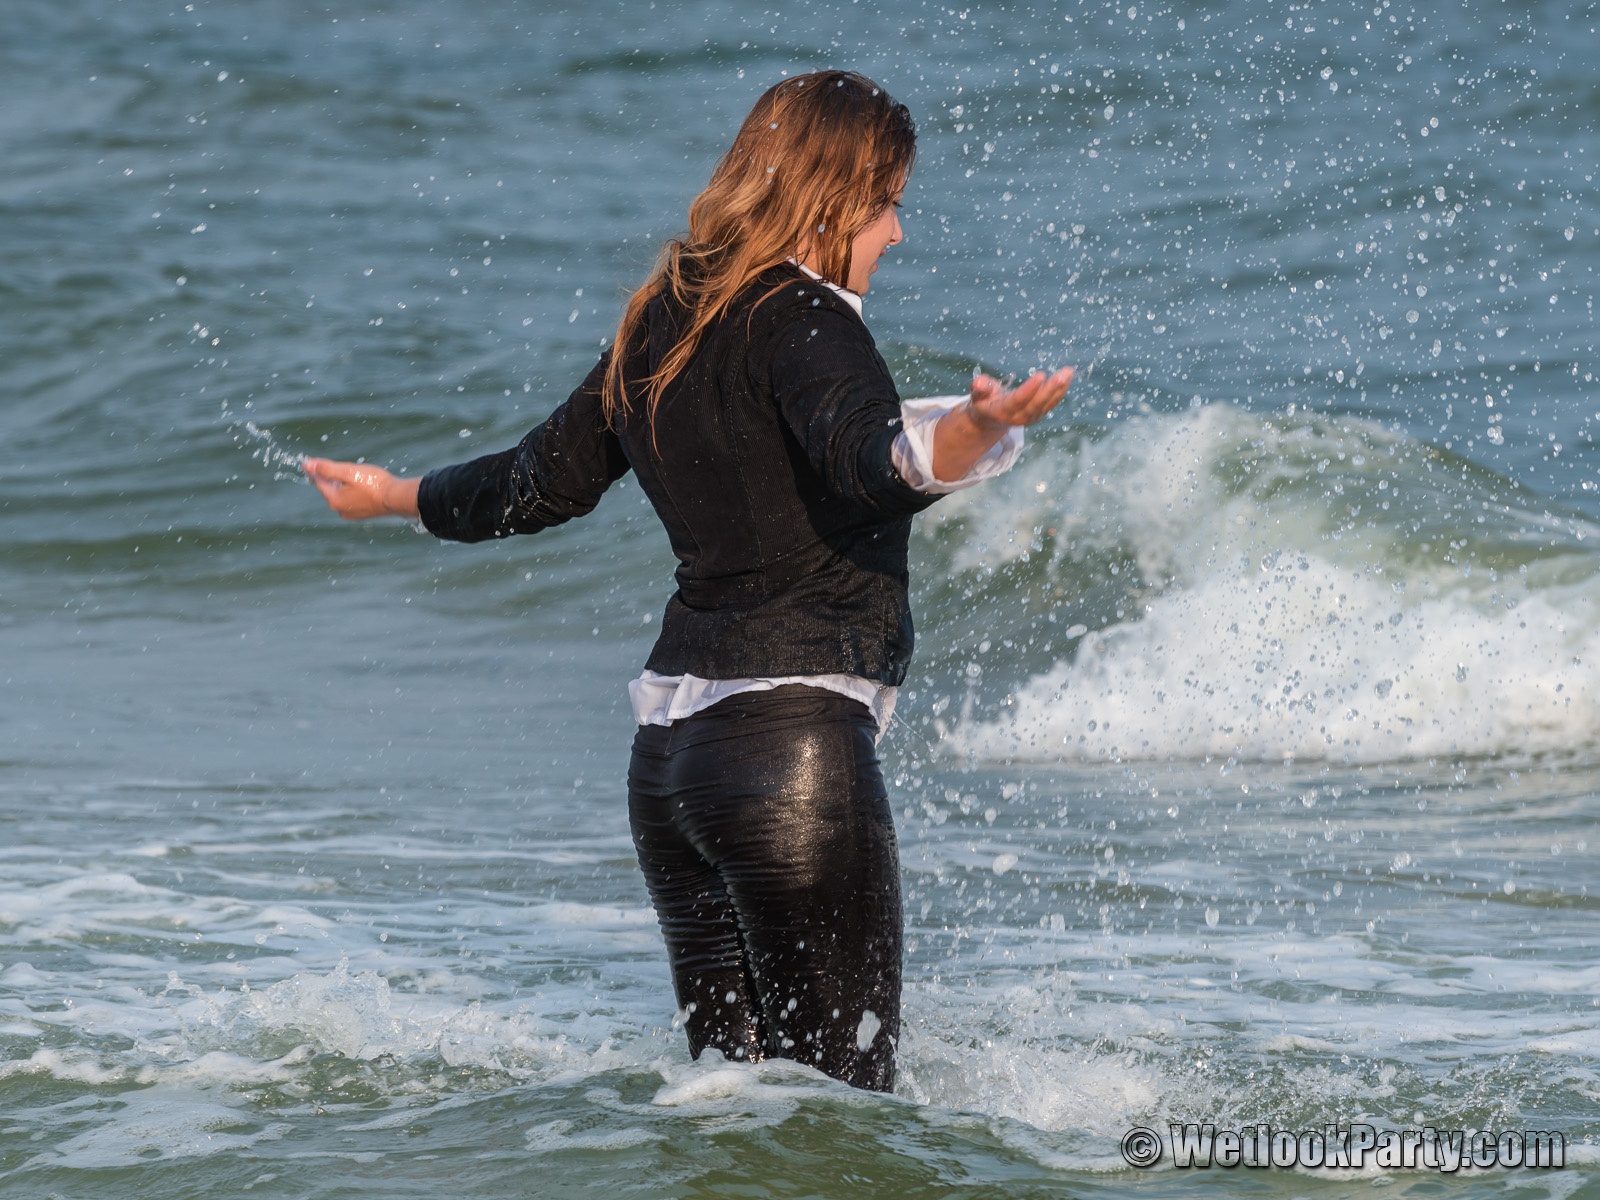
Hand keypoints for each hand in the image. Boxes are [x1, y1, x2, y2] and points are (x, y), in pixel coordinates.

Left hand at [302, 457, 420, 521]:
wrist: (398, 498)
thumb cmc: (374, 483)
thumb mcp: (348, 471)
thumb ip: (326, 468)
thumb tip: (306, 464)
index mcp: (334, 499)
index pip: (318, 481)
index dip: (314, 469)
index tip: (310, 461)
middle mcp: (340, 510)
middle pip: (330, 488)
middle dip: (331, 477)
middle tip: (337, 466)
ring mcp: (352, 514)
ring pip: (341, 495)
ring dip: (343, 484)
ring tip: (354, 475)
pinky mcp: (363, 514)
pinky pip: (352, 500)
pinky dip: (353, 492)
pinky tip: (363, 485)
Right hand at [967, 367, 1074, 430]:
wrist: (991, 419)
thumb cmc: (984, 400)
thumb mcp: (977, 394)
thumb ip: (980, 388)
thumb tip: (977, 382)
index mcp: (1002, 411)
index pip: (1017, 401)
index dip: (1029, 390)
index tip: (1040, 375)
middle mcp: (1018, 418)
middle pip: (1036, 404)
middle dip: (1050, 389)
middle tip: (1062, 374)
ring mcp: (1030, 417)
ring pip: (1047, 404)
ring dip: (1059, 388)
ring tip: (1068, 371)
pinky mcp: (1038, 414)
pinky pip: (1051, 403)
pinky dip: (1060, 390)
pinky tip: (1067, 376)